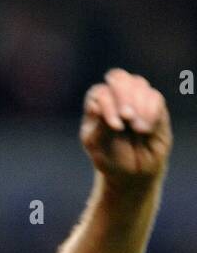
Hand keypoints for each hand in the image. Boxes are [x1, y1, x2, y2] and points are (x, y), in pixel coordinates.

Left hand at [81, 69, 171, 184]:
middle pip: (118, 78)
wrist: (133, 174)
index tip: (115, 127)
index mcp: (96, 105)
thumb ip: (99, 124)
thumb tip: (98, 104)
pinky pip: (155, 97)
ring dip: (138, 105)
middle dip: (123, 96)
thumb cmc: (111, 159)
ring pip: (138, 84)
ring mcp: (136, 98)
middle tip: (127, 118)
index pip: (100, 92)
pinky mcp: (154, 106)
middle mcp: (115, 96)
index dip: (108, 105)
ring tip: (138, 130)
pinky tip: (146, 129)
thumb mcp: (99, 146)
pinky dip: (151, 112)